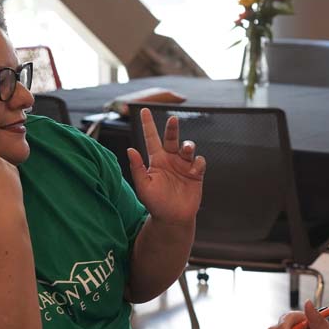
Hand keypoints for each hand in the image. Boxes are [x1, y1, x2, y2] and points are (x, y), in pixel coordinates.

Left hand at [126, 108, 204, 226]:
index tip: (143, 110)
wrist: (173, 218)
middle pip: (172, 138)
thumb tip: (130, 149)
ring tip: (187, 150)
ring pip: (188, 147)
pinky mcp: (196, 173)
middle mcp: (170, 159)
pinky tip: (193, 171)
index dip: (148, 124)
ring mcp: (184, 165)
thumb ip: (137, 168)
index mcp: (156, 160)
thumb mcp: (143, 187)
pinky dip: (197, 163)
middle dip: (172, 128)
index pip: (151, 138)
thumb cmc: (155, 204)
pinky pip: (199, 162)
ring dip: (188, 146)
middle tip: (173, 119)